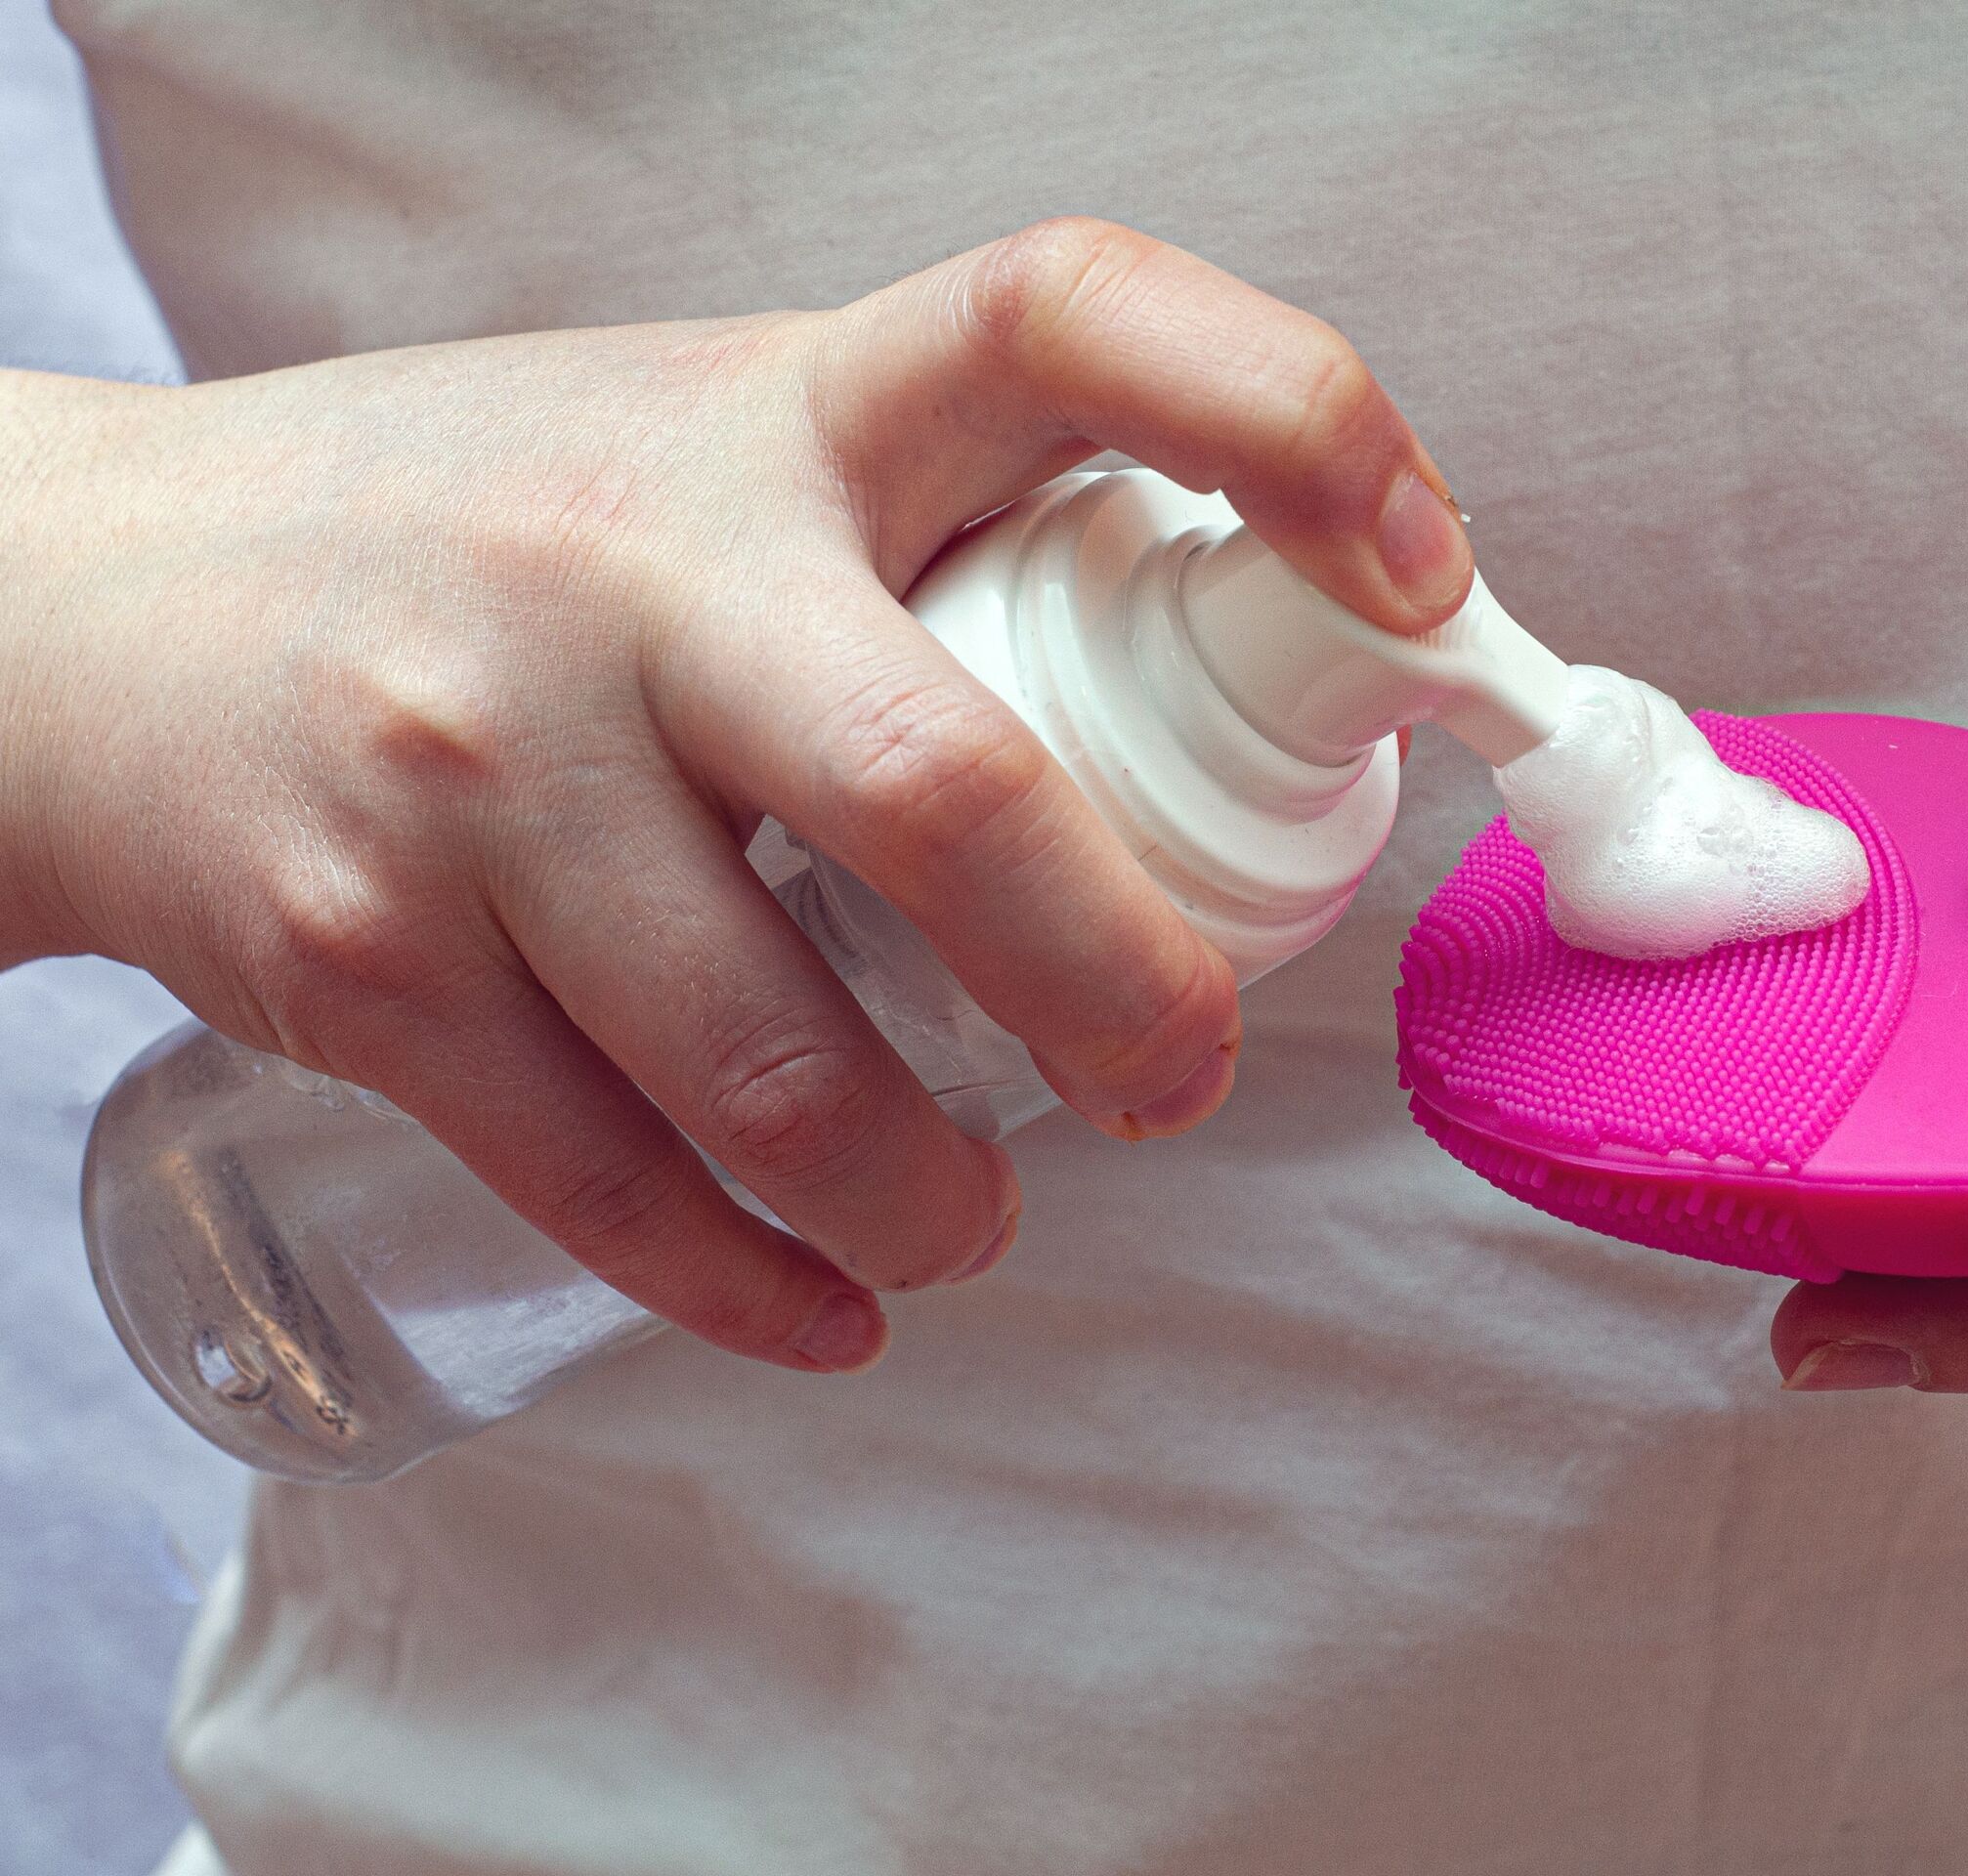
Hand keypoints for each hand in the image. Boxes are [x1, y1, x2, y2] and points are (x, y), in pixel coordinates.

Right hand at [0, 218, 1471, 1372]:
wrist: (88, 606)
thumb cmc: (491, 532)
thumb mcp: (721, 448)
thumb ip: (941, 534)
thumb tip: (1237, 711)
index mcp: (779, 415)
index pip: (1070, 326)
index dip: (1288, 424)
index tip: (1422, 580)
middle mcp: (632, 575)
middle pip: (949, 797)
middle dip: (1125, 987)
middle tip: (1179, 1077)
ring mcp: (481, 777)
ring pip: (781, 1068)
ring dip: (932, 1198)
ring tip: (977, 1222)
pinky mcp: (365, 963)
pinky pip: (613, 1188)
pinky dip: (757, 1286)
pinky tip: (827, 1301)